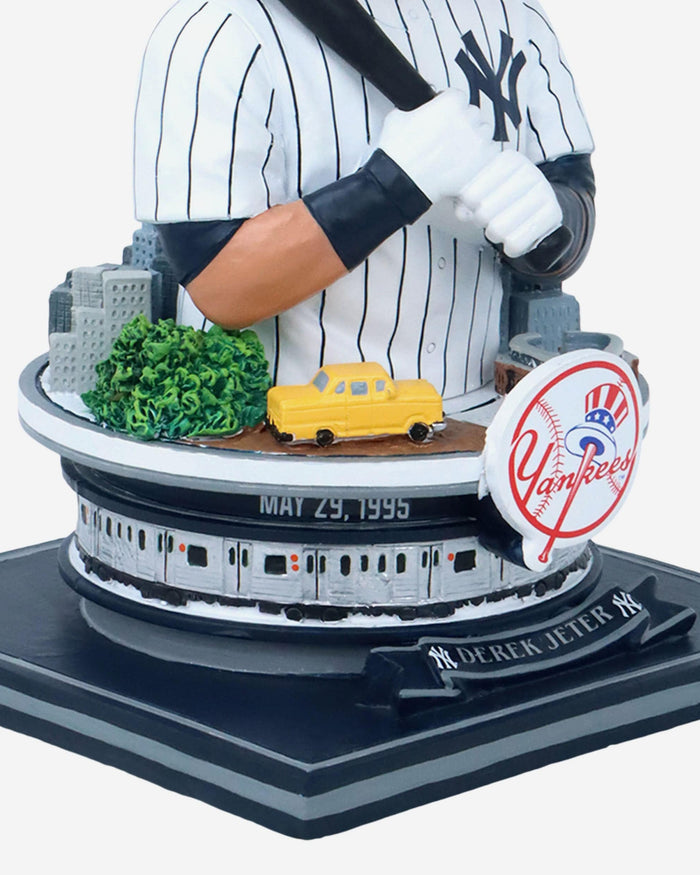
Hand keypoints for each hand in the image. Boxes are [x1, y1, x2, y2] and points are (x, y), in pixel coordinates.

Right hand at [376, 89, 499, 202]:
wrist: (402, 182)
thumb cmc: (399, 154)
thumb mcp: (397, 117)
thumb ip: (415, 109)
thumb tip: (418, 111)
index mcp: (450, 103)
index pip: (457, 96)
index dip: (449, 107)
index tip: (445, 116)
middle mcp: (467, 118)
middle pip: (472, 113)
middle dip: (462, 122)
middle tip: (449, 135)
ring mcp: (477, 140)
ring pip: (484, 131)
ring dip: (475, 137)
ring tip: (459, 149)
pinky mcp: (482, 161)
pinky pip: (491, 152)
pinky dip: (482, 156)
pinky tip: (468, 161)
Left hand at [457, 149, 562, 257]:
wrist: (539, 203)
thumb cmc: (505, 195)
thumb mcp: (481, 189)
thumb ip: (465, 199)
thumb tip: (463, 212)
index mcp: (507, 161)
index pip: (470, 194)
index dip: (467, 206)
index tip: (474, 205)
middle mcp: (528, 172)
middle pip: (484, 212)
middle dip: (481, 221)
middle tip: (487, 219)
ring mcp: (543, 192)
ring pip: (499, 230)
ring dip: (494, 235)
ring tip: (499, 229)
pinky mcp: (553, 214)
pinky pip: (517, 243)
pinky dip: (510, 248)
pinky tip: (511, 241)